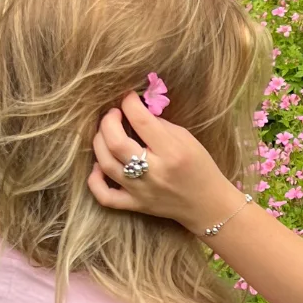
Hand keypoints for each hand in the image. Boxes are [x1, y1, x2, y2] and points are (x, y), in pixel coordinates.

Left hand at [89, 94, 239, 232]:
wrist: (208, 205)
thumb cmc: (200, 167)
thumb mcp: (187, 139)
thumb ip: (160, 125)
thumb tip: (136, 112)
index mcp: (172, 152)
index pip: (142, 122)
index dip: (130, 104)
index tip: (128, 97)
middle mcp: (154, 172)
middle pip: (116, 143)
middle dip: (108, 121)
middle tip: (113, 114)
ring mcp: (142, 191)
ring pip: (106, 164)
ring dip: (99, 142)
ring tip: (105, 133)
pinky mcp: (135, 205)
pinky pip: (105, 196)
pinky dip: (94, 180)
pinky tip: (98, 166)